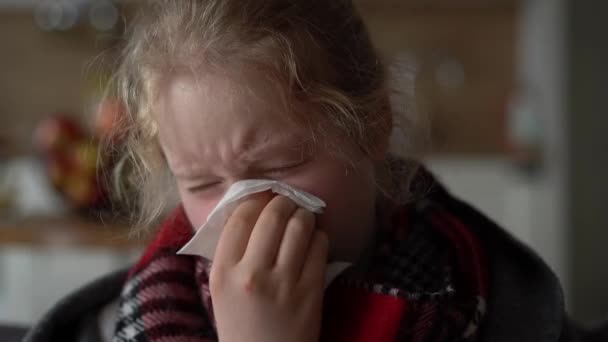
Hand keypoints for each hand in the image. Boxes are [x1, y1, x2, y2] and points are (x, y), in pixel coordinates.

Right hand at [209, 192, 327, 341]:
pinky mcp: (311, 292)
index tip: (263, 197)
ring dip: (304, 214)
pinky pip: (320, 246)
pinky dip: (319, 236)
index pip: (241, 217)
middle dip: (284, 201)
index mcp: (223, 272)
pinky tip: (314, 240)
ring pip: (300, 226)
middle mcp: (252, 275)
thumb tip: (252, 208)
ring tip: (303, 216)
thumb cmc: (241, 324)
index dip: (255, 199)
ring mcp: (284, 283)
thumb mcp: (222, 289)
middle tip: (287, 202)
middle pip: (273, 216)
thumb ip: (231, 252)